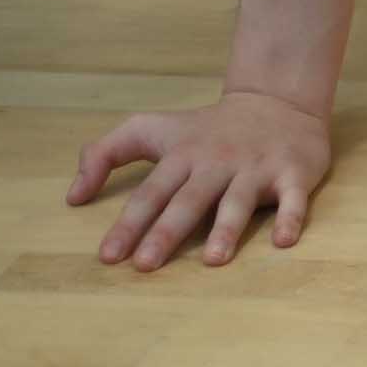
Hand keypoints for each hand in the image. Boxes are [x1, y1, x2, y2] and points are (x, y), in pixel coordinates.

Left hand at [69, 88, 332, 271]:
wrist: (277, 101)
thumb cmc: (205, 127)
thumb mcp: (150, 128)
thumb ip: (104, 154)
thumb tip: (72, 197)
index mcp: (182, 155)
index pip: (151, 193)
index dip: (129, 224)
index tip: (109, 256)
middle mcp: (217, 163)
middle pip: (189, 200)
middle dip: (166, 231)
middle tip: (146, 264)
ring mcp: (256, 168)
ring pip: (238, 200)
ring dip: (226, 228)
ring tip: (213, 259)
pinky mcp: (293, 172)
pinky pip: (294, 198)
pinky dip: (292, 218)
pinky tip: (284, 242)